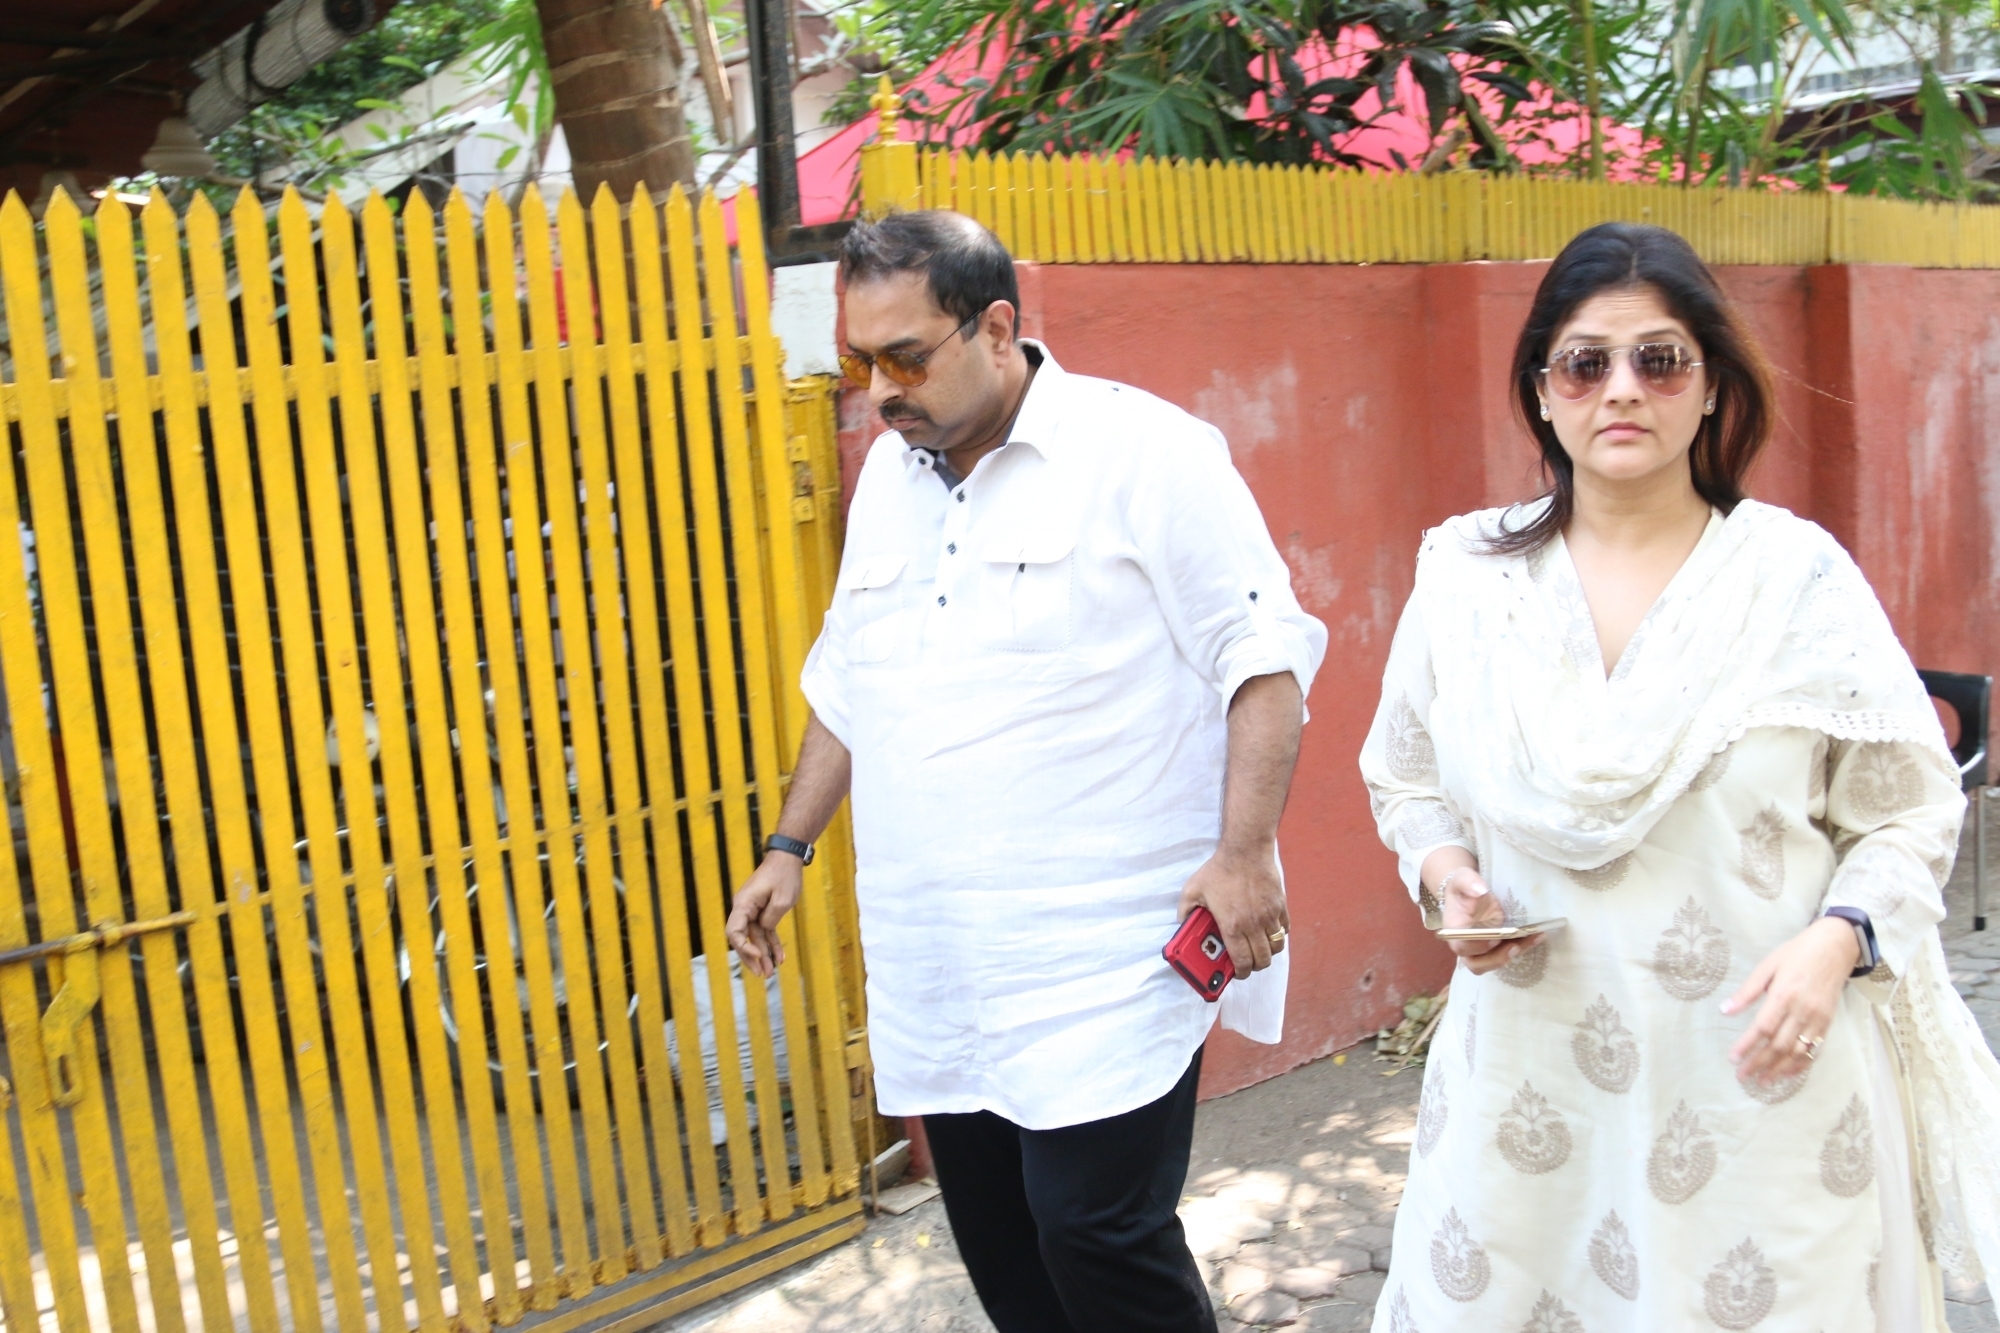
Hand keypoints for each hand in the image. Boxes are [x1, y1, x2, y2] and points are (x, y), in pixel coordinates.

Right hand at [727, 852, 803, 978]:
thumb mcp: (782, 899)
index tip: (759, 956)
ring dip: (763, 955)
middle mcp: (744, 909)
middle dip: (752, 958)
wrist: (788, 858)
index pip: (734, 932)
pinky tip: (780, 958)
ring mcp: (753, 911)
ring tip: (771, 973)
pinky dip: (772, 944)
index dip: (744, 947)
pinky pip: (765, 931)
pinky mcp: (763, 911)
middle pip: (742, 939)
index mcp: (744, 904)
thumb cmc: (784, 875)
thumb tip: (764, 929)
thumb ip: (771, 918)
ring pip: (755, 938)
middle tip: (763, 975)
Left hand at [1178, 842, 1287, 974]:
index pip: (1242, 962)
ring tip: (1258, 948)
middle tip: (1247, 962)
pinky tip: (1269, 931)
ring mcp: (1270, 916)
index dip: (1241, 973)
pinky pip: (1285, 930)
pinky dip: (1279, 935)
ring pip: (1276, 947)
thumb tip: (1182, 925)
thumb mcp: (1192, 890)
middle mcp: (1254, 924)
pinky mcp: (1280, 906)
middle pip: (1262, 960)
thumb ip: (1185, 911)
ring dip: (1268, 953)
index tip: (1237, 972)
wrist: (1245, 850)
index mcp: (1232, 926)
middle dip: (1254, 966)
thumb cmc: (1219, 870)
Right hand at [1439, 869, 1543, 975]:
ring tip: (1533, 938)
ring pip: (1494, 962)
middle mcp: (1465, 945)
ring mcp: (1480, 950)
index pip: (1462, 945)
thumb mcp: (1462, 878)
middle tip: (1515, 946)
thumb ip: (1468, 882)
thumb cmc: (1462, 888)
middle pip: (1476, 964)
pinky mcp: (1495, 948)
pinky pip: (1507, 953)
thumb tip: (1481, 890)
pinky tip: (1538, 935)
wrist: (1468, 893)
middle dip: (1497, 958)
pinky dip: (1523, 946)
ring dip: (1515, 953)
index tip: (1494, 937)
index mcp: (1454, 930)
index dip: (1478, 945)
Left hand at [1723, 916, 1858, 1083]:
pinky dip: (1801, 1064)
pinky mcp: (1828, 1022)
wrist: (1835, 948)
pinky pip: (1815, 1049)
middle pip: (1779, 1045)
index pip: (1762, 1028)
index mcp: (1784, 995)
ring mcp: (1818, 1018)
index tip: (1733, 1059)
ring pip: (1797, 1051)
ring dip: (1779, 1069)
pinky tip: (1788, 1074)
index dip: (1747, 1045)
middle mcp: (1802, 1011)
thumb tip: (1725, 1010)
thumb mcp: (1767, 966)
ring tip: (1763, 1082)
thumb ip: (1747, 991)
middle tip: (1742, 1077)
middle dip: (1759, 1063)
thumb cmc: (1796, 953)